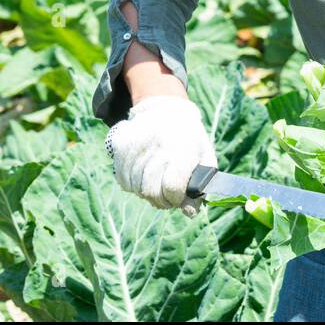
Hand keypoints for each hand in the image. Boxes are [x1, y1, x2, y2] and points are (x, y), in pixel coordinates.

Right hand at [105, 95, 216, 216]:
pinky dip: (133, 183)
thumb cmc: (189, 141)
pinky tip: (143, 172)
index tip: (179, 194)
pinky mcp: (120, 146)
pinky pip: (123, 180)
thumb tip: (189, 213)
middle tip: (167, 194)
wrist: (165, 110)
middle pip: (151, 191)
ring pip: (135, 188)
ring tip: (156, 180)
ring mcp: (136, 144)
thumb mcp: (204, 159)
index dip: (176, 198)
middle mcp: (157, 145)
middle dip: (161, 200)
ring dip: (147, 192)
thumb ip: (200, 189)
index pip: (172, 186)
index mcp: (182, 147)